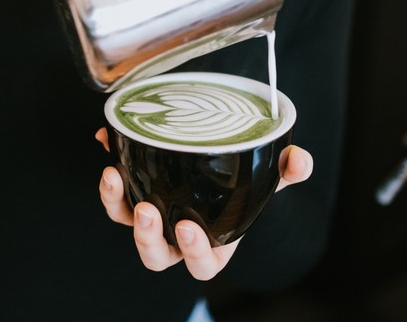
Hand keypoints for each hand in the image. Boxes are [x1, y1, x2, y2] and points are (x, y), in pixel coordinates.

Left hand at [94, 127, 312, 279]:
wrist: (219, 164)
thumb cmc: (244, 183)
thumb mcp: (268, 176)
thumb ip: (286, 170)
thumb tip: (300, 160)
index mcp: (213, 244)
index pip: (202, 264)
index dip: (194, 253)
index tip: (188, 227)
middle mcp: (177, 238)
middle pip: (156, 255)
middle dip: (147, 237)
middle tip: (146, 209)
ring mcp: (152, 219)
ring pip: (126, 226)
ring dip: (117, 204)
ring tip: (114, 176)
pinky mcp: (132, 196)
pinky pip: (114, 194)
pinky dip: (108, 171)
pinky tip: (106, 143)